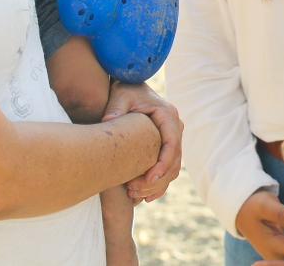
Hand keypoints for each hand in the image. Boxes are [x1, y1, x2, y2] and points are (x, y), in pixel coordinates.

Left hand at [102, 82, 182, 203]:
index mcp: (168, 116)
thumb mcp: (119, 97)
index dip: (162, 164)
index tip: (148, 179)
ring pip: (173, 168)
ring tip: (134, 194)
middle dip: (157, 180)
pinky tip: (145, 197)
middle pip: (175, 160)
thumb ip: (115, 110)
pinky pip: (169, 168)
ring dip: (157, 185)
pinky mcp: (166, 145)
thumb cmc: (124, 91)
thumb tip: (108, 123)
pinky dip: (160, 184)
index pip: (172, 145)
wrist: (130, 86)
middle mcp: (175, 127)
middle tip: (134, 191)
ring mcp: (172, 137)